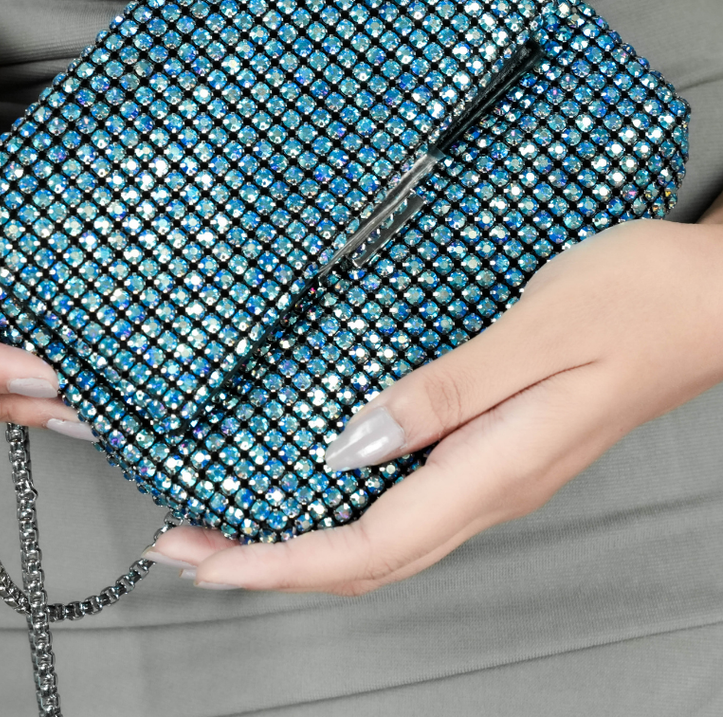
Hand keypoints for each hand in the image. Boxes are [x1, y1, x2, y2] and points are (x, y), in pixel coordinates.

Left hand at [150, 217, 722, 592]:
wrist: (710, 297)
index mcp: (496, 466)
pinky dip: (341, 510)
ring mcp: (493, 470)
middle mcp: (490, 484)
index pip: (370, 546)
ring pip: (381, 537)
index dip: (281, 562)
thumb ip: (447, 391)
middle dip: (270, 564)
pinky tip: (317, 486)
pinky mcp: (495, 445)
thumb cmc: (640, 303)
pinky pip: (404, 501)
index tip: (208, 560)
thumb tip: (355, 441)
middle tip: (190, 548)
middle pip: (364, 558)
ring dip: (300, 541)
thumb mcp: (538, 332)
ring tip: (233, 527)